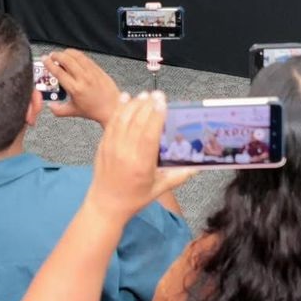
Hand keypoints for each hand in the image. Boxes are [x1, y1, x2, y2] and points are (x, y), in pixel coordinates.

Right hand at [43, 49, 121, 124]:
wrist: (112, 108)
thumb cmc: (95, 110)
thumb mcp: (73, 111)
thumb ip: (59, 110)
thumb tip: (50, 106)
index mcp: (75, 89)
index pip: (58, 72)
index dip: (49, 64)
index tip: (45, 59)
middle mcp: (83, 78)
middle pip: (66, 60)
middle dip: (56, 55)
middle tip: (51, 56)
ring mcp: (91, 72)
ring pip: (76, 56)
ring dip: (66, 52)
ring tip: (61, 54)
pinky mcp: (98, 69)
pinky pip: (85, 57)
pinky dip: (77, 54)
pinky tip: (73, 55)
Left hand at [84, 93, 195, 224]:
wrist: (105, 205)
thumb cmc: (134, 198)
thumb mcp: (159, 190)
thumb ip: (179, 176)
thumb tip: (197, 167)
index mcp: (141, 165)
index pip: (149, 134)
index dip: (156, 116)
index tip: (163, 102)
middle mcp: (125, 153)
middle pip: (137, 122)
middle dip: (148, 105)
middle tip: (158, 94)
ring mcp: (112, 148)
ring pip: (123, 119)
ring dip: (134, 104)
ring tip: (145, 95)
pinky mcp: (103, 145)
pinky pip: (111, 123)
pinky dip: (119, 109)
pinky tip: (126, 98)